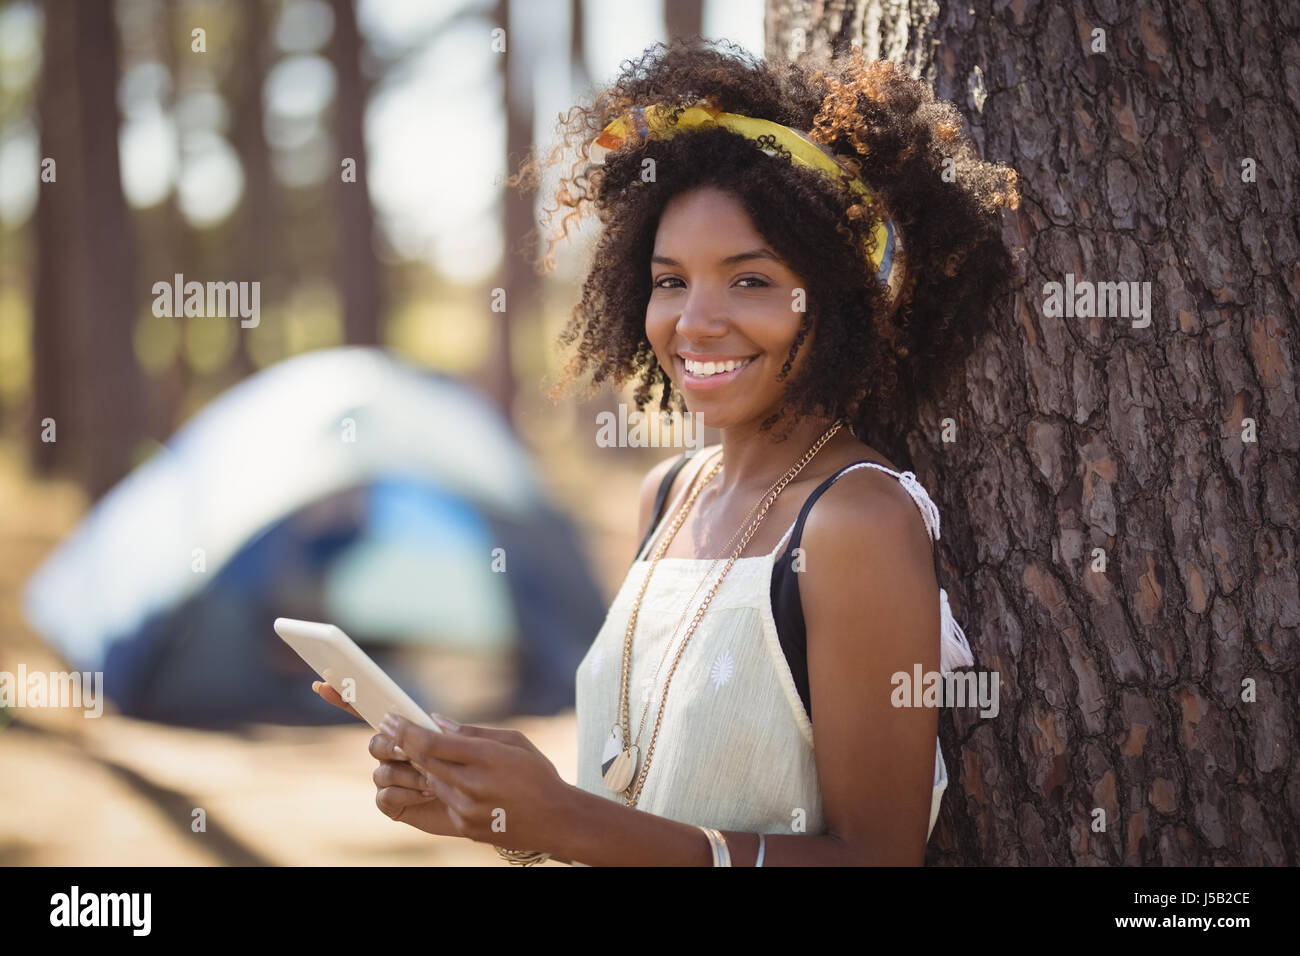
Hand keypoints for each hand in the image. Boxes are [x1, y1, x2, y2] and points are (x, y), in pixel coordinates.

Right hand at [311, 681, 457, 835]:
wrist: (478, 808)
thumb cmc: (472, 773)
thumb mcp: (466, 746)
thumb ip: (450, 732)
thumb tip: (431, 717)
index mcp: (407, 732)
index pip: (373, 712)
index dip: (347, 698)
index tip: (323, 683)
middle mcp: (393, 753)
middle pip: (375, 743)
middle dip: (390, 747)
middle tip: (409, 752)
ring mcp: (390, 779)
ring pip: (381, 771)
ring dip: (407, 774)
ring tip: (433, 781)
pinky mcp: (392, 803)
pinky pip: (385, 796)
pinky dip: (406, 794)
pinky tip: (427, 794)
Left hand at [379, 712, 574, 855]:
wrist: (554, 818)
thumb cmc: (536, 774)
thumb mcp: (513, 741)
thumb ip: (472, 732)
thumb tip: (437, 722)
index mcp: (485, 757)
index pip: (432, 743)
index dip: (406, 730)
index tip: (390, 719)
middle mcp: (472, 784)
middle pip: (423, 762)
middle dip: (403, 744)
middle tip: (389, 730)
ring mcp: (466, 809)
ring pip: (430, 781)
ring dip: (426, 767)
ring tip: (428, 755)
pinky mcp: (464, 826)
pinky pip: (443, 801)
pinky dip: (442, 788)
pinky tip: (453, 780)